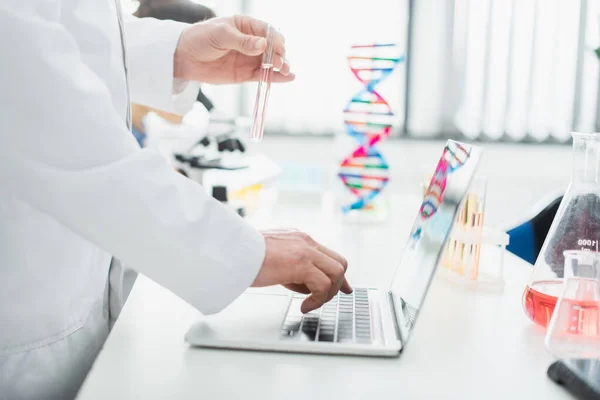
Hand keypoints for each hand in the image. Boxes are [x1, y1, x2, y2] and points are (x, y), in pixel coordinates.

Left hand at [174, 15, 293, 84]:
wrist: (184, 57)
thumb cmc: (200, 38)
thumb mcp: (220, 35)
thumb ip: (242, 42)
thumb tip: (262, 45)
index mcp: (245, 25)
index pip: (266, 30)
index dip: (275, 39)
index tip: (278, 48)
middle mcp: (251, 42)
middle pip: (272, 47)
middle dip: (280, 54)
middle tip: (280, 63)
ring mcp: (249, 58)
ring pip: (270, 62)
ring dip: (281, 67)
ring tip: (287, 71)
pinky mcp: (245, 74)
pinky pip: (263, 76)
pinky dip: (275, 78)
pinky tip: (287, 78)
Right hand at [252, 230, 352, 312]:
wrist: (229, 249)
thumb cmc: (242, 255)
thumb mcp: (270, 258)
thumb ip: (287, 265)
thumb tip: (298, 282)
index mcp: (299, 239)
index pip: (329, 256)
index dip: (338, 276)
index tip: (344, 288)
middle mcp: (305, 241)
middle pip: (340, 263)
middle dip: (337, 285)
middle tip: (324, 300)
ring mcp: (305, 250)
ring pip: (337, 273)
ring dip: (327, 294)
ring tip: (309, 303)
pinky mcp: (301, 263)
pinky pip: (323, 285)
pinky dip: (317, 300)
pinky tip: (303, 306)